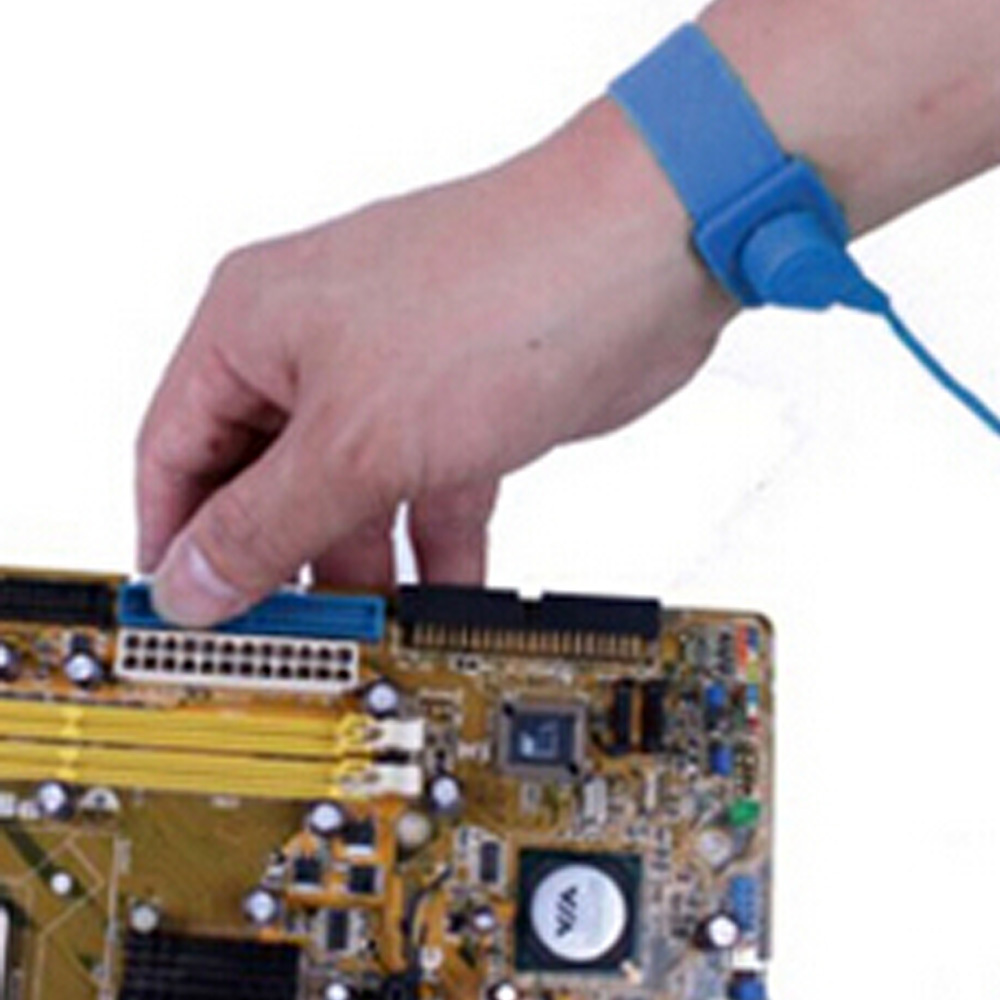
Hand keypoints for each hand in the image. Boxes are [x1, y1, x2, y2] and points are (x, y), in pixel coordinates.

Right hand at [137, 97, 731, 626]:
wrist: (643, 262)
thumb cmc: (499, 300)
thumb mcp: (355, 440)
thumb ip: (266, 521)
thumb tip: (193, 582)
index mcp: (252, 328)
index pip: (174, 452)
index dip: (175, 541)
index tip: (191, 618)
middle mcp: (313, 350)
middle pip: (262, 481)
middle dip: (275, 562)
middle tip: (287, 636)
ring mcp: (390, 379)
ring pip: (347, 496)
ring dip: (359, 567)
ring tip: (368, 634)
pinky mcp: (457, 410)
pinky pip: (423, 495)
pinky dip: (432, 550)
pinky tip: (442, 600)